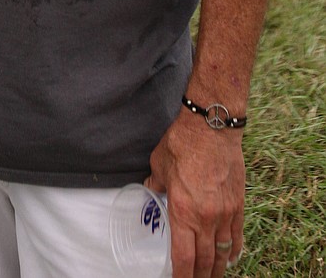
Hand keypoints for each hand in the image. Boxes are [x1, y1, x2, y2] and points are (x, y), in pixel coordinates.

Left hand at [147, 113, 244, 277]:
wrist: (212, 127)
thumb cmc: (183, 143)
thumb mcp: (159, 164)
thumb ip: (156, 182)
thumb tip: (151, 189)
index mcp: (182, 212)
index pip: (183, 257)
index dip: (181, 276)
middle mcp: (205, 219)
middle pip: (204, 261)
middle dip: (199, 277)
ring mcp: (225, 214)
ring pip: (222, 253)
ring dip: (216, 269)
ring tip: (211, 276)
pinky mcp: (238, 205)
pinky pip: (237, 236)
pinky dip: (233, 251)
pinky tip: (230, 259)